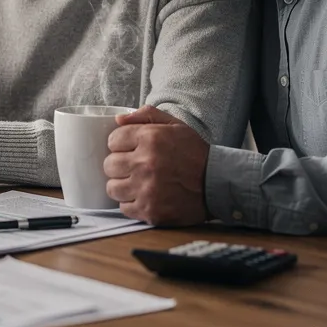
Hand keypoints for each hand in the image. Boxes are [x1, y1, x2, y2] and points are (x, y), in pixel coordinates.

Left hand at [104, 105, 210, 225]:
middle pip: (109, 165)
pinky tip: (145, 196)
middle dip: (119, 164)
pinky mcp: (150, 211)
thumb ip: (146, 116)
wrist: (217, 183)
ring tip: (137, 182)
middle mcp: (146, 163)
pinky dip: (131, 203)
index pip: (113, 140)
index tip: (129, 149)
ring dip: (122, 185)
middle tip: (134, 166)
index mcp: (150, 138)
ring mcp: (147, 189)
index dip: (120, 144)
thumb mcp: (175, 125)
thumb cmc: (195, 153)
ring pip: (112, 187)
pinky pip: (124, 207)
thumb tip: (118, 120)